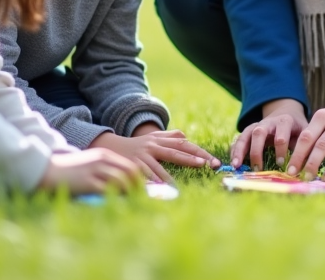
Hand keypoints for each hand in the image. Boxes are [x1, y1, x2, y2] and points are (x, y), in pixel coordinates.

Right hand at [38, 148, 141, 194]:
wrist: (48, 171)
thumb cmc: (70, 171)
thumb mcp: (91, 164)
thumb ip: (105, 170)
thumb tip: (123, 185)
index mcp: (104, 155)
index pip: (130, 166)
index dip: (140, 179)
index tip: (144, 191)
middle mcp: (102, 160)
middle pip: (130, 172)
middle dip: (139, 186)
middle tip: (143, 199)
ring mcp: (94, 170)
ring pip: (122, 180)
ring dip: (130, 193)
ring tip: (134, 203)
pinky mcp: (87, 182)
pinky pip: (108, 190)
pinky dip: (117, 197)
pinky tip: (119, 204)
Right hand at [90, 130, 220, 183]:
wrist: (112, 146)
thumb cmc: (137, 145)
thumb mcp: (152, 138)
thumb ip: (169, 136)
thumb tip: (185, 136)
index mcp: (161, 139)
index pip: (184, 144)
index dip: (199, 151)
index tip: (212, 161)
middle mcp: (153, 145)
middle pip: (176, 151)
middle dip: (192, 159)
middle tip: (206, 165)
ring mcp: (143, 155)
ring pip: (158, 165)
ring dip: (169, 175)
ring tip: (181, 183)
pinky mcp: (133, 164)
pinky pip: (143, 175)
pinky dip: (150, 182)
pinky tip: (158, 188)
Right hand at [229, 98, 308, 169]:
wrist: (287, 113)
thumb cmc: (298, 128)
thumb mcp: (304, 134)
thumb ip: (305, 147)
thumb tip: (308, 168)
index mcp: (285, 121)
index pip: (280, 135)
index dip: (280, 150)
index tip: (281, 164)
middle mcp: (268, 122)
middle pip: (258, 132)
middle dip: (256, 150)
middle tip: (257, 168)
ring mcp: (256, 126)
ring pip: (245, 135)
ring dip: (239, 150)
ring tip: (236, 166)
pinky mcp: (249, 131)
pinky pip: (239, 139)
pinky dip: (234, 150)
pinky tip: (233, 163)